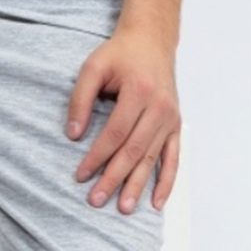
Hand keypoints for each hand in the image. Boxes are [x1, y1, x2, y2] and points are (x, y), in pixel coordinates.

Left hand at [65, 25, 181, 212]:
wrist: (152, 41)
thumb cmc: (120, 54)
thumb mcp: (93, 67)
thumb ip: (80, 98)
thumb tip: (73, 134)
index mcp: (139, 92)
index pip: (115, 133)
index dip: (97, 156)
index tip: (80, 175)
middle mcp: (159, 107)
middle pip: (134, 150)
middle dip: (114, 178)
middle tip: (95, 199)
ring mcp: (171, 118)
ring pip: (152, 158)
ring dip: (137, 185)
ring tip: (123, 208)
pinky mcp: (176, 125)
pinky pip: (174, 158)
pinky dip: (166, 181)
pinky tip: (157, 202)